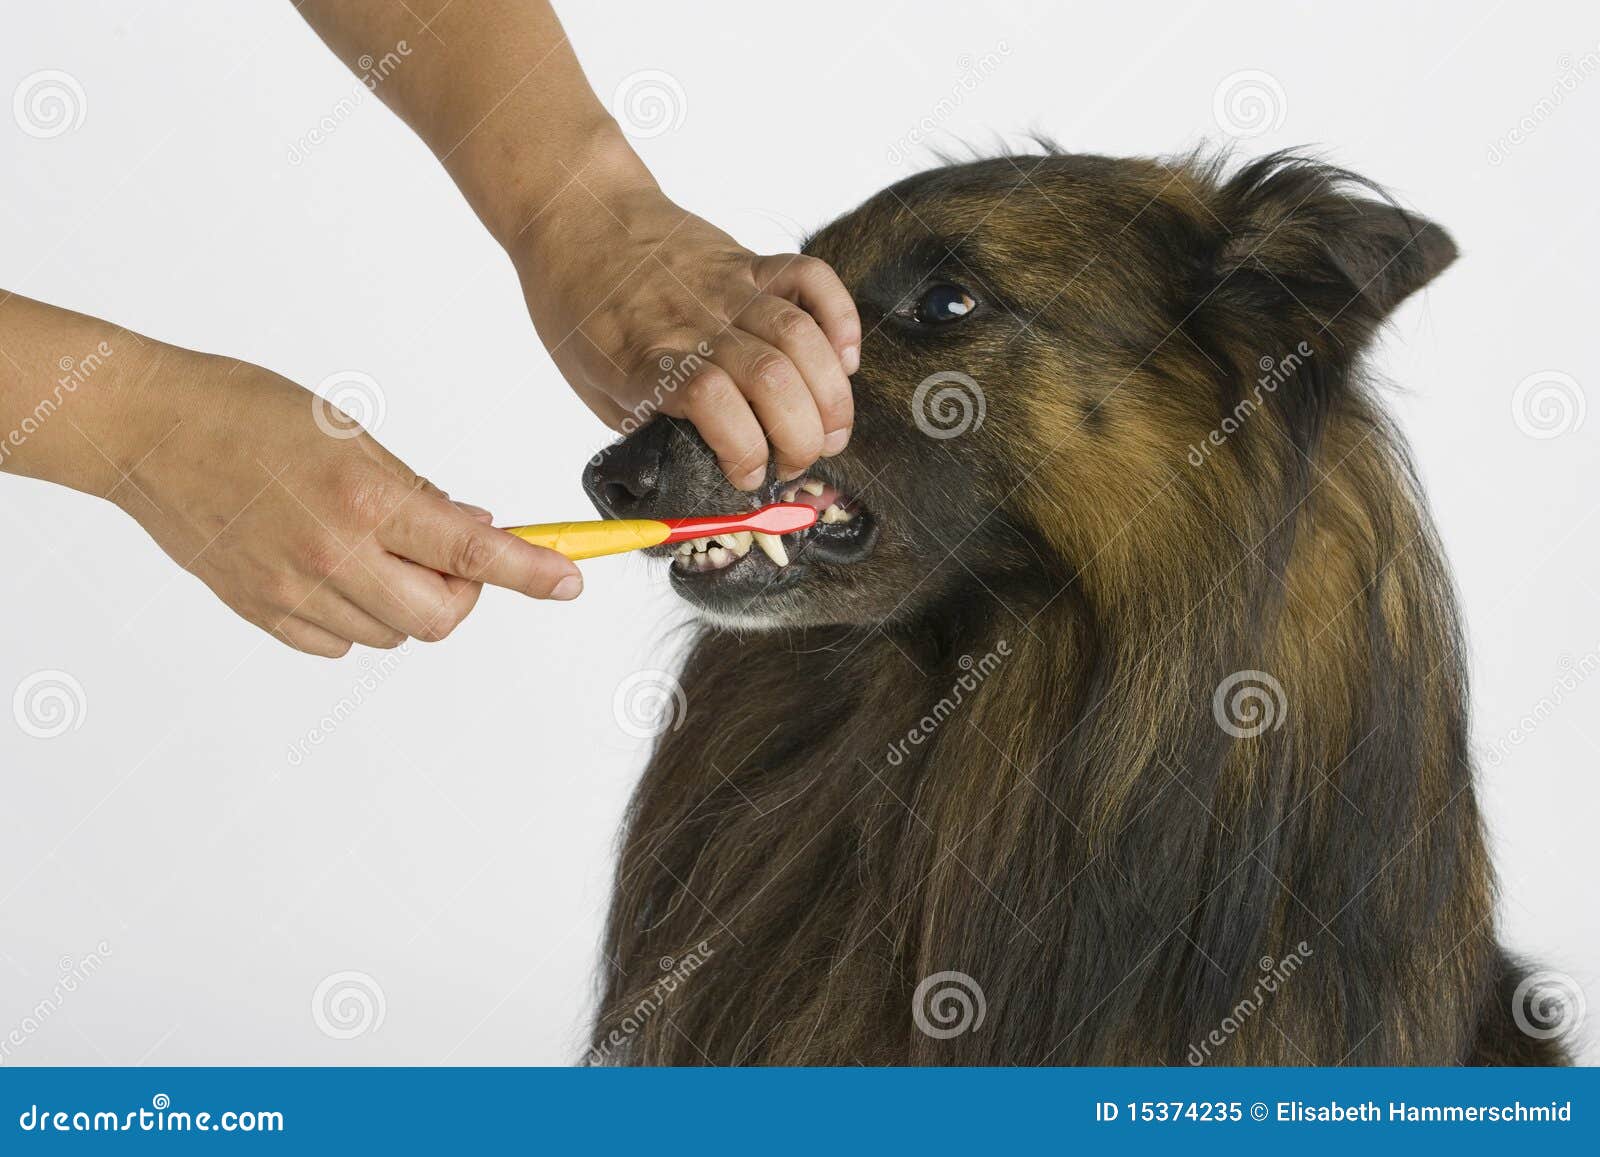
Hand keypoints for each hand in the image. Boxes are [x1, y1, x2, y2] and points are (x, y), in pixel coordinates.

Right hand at [111, 350, 581, 656]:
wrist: (146, 431)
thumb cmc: (246, 412)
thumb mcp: (351, 435)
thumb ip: (418, 492)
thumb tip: (474, 530)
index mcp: (366, 499)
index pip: (474, 553)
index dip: (533, 572)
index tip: (571, 580)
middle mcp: (334, 555)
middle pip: (441, 618)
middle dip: (463, 594)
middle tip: (449, 557)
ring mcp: (293, 591)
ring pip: (392, 634)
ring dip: (407, 602)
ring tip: (376, 550)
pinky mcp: (260, 611)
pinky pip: (338, 643)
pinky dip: (356, 618)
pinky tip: (336, 573)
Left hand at [512, 175, 860, 490]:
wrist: (576, 214)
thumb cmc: (581, 309)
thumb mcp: (596, 386)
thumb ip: (651, 425)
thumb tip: (701, 473)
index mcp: (646, 358)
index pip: (711, 400)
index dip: (744, 449)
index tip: (748, 478)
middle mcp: (694, 321)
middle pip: (772, 378)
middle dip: (801, 438)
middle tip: (796, 463)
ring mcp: (727, 287)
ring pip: (801, 338)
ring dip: (830, 397)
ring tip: (830, 433)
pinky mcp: (749, 261)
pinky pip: (812, 278)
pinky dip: (840, 319)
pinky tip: (845, 359)